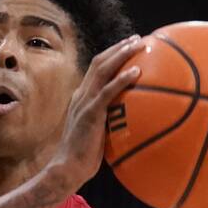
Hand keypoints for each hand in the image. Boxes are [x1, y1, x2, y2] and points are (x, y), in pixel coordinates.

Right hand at [46, 34, 144, 190]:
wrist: (68, 168)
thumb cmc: (84, 157)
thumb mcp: (97, 134)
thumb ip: (108, 121)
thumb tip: (128, 121)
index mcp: (81, 98)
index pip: (96, 70)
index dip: (112, 55)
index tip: (128, 47)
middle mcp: (81, 95)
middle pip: (100, 62)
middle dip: (119, 48)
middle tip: (137, 39)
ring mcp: (84, 102)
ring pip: (103, 70)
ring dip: (122, 55)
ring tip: (139, 45)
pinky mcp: (90, 112)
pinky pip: (108, 91)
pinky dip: (122, 79)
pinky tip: (137, 72)